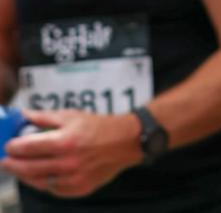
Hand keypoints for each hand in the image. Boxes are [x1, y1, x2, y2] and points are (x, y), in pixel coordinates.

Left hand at [1, 107, 142, 196]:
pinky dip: (43, 182)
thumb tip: (24, 115)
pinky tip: (38, 176)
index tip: (7, 146)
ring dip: (25, 176)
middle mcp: (67, 163)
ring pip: (39, 182)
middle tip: (5, 161)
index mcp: (65, 141)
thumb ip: (45, 117)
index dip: (14, 147)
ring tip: (19, 169)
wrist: (124, 142)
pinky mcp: (78, 189)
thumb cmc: (98, 126)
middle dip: (13, 165)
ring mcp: (73, 179)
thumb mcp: (71, 115)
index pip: (29, 147)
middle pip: (30, 168)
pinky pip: (53, 189)